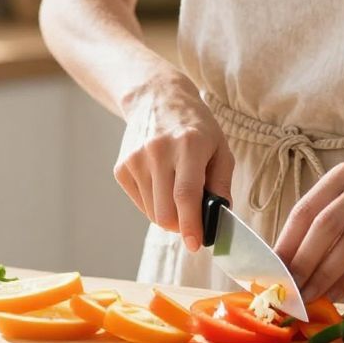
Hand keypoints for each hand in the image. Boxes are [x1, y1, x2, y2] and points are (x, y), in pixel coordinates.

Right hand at [115, 79, 234, 251]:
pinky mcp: (121, 168)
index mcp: (188, 146)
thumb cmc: (195, 126)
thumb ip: (222, 184)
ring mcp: (135, 160)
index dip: (191, 225)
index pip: (186, 196)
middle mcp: (158, 152)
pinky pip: (140, 203)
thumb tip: (219, 218)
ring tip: (178, 193)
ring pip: (152, 213)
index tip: (196, 244)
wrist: (156, 98)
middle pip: (166, 212)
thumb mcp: (220, 148)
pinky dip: (154, 204)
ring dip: (169, 215)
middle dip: (182, 226)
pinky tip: (162, 183)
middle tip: (193, 220)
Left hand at [274, 163, 343, 302]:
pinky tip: (334, 296)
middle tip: (288, 289)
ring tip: (308, 297)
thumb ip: (319, 227)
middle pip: (325, 225)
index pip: (305, 210)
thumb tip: (283, 266)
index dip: (286, 243)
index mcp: (342, 175)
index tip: (271, 272)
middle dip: (302, 261)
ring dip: (324, 276)